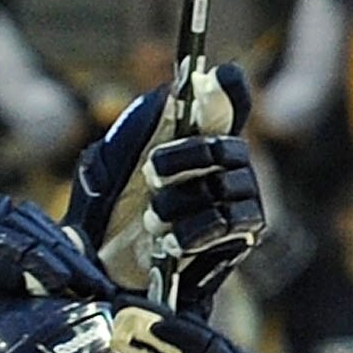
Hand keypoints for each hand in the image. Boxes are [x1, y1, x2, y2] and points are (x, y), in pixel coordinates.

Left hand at [64, 63, 262, 308]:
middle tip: (151, 174)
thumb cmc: (112, 212)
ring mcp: (240, 200)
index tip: (212, 79)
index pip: (230, 101)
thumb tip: (171, 96)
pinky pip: (228, 225)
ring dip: (180, 203)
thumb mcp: (111, 163)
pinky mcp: (241, 238)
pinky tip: (169, 244)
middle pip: (226, 145)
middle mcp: (228, 165)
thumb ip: (138, 129)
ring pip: (224, 187)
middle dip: (185, 158)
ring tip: (152, 220)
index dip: (228, 89)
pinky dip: (193, 233)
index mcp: (199, 136)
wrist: (115, 272)